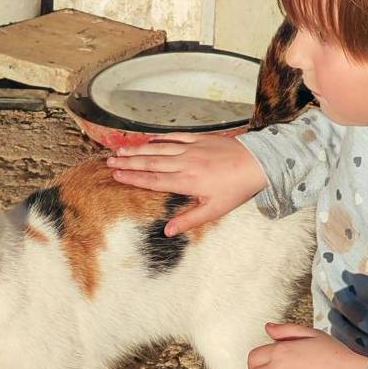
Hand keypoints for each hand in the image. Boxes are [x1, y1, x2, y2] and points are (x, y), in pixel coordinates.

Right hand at [106, 134, 267, 234]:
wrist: (257, 162)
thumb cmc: (236, 189)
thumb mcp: (214, 210)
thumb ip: (189, 220)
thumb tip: (167, 231)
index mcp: (187, 181)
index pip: (153, 180)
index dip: (133, 178)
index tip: (117, 175)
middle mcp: (185, 163)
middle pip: (150, 162)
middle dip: (128, 162)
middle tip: (109, 162)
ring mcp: (191, 148)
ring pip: (158, 148)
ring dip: (138, 149)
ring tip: (120, 150)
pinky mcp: (199, 139)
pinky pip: (173, 137)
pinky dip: (158, 138)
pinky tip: (146, 139)